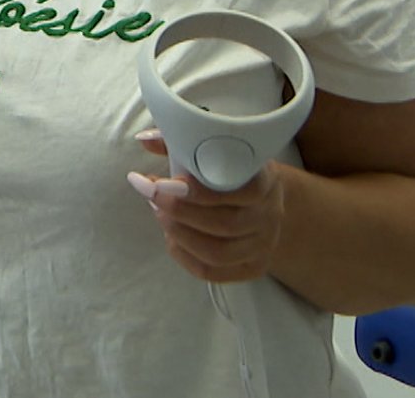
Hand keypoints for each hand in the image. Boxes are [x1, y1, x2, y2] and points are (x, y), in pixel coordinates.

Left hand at [129, 128, 287, 283]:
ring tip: (159, 214)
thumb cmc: (232, 172)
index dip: (202, 191)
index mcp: (267, 181)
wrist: (263, 202)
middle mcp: (270, 216)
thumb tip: (145, 140)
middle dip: (180, 212)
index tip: (166, 181)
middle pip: (226, 225)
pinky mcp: (252, 268)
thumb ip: (183, 143)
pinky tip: (171, 237)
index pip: (245, 191)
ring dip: (179, 234)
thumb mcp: (217, 151)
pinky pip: (212, 272)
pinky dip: (183, 255)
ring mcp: (263, 245)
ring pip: (218, 252)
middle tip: (153, 196)